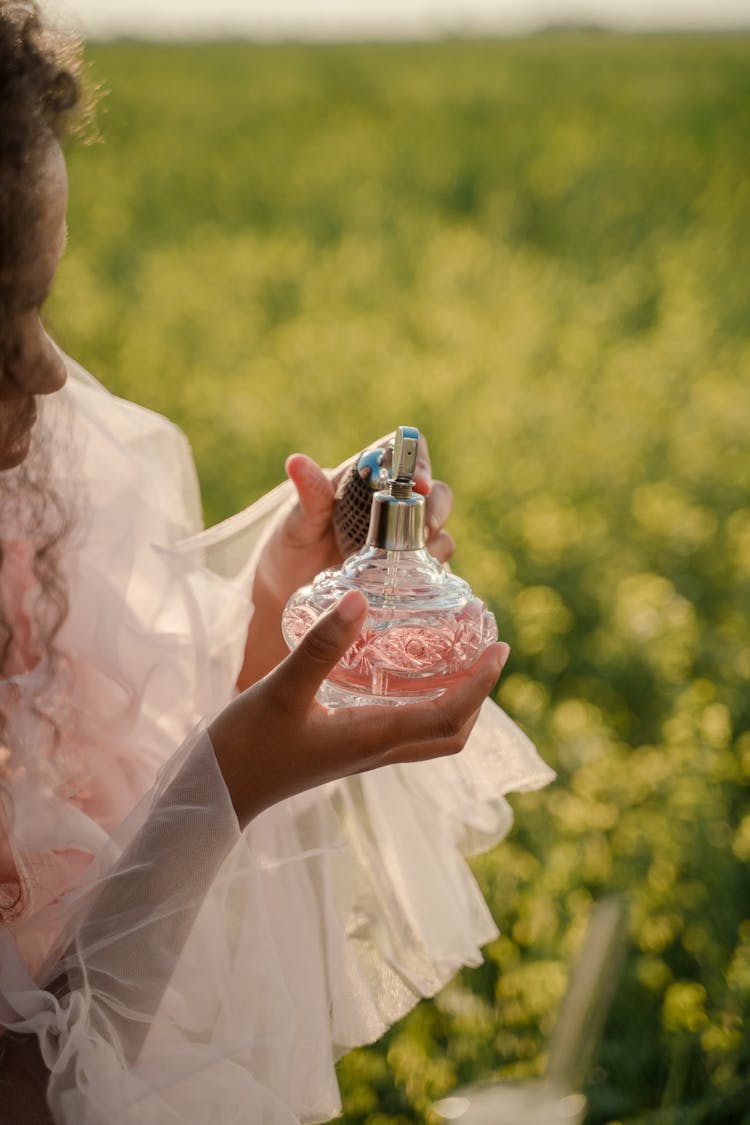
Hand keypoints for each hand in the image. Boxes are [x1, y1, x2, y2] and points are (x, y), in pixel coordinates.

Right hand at [211, 590, 509, 827]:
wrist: (215, 792)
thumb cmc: (245, 746)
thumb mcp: (280, 689)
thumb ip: (320, 646)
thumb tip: (361, 599)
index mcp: (373, 738)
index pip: (449, 716)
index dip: (481, 685)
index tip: (500, 648)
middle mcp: (377, 750)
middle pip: (452, 733)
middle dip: (479, 695)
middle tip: (487, 650)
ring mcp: (363, 753)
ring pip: (430, 734)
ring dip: (455, 701)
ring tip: (457, 657)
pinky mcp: (347, 749)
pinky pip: (403, 728)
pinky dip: (422, 703)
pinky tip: (401, 671)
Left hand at [256, 432, 454, 613]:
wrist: (286, 587)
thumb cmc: (291, 543)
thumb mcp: (296, 520)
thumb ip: (308, 494)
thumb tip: (296, 461)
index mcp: (367, 478)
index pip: (404, 454)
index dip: (419, 464)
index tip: (419, 485)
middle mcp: (393, 506)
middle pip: (435, 493)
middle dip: (436, 509)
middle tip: (424, 533)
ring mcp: (403, 540)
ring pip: (440, 533)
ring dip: (436, 545)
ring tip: (413, 564)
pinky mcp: (406, 573)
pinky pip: (433, 571)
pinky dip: (432, 577)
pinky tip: (416, 588)